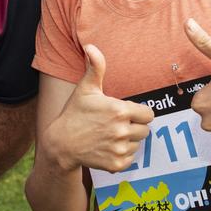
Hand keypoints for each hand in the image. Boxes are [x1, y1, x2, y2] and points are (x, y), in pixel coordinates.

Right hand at [44, 45, 154, 173]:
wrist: (61, 143)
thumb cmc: (74, 113)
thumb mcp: (85, 89)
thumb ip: (95, 67)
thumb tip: (91, 46)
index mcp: (119, 110)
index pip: (148, 114)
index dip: (138, 112)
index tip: (126, 112)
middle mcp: (122, 131)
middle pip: (145, 130)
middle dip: (134, 126)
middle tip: (117, 124)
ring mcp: (119, 149)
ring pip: (138, 144)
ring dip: (129, 140)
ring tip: (110, 135)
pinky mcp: (116, 164)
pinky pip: (131, 158)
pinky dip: (122, 154)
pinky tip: (108, 147)